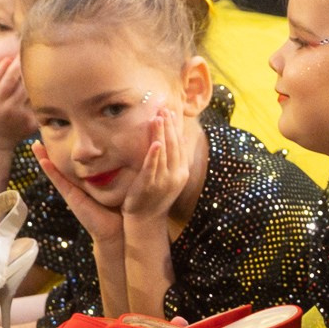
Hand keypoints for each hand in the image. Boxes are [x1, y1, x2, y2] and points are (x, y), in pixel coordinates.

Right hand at [34, 142, 123, 242]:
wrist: (117, 229)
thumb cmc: (121, 207)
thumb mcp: (119, 184)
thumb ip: (120, 170)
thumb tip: (129, 151)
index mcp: (88, 181)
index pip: (77, 161)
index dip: (69, 149)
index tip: (64, 131)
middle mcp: (77, 185)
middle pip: (62, 164)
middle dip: (51, 151)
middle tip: (41, 134)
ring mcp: (72, 191)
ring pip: (55, 171)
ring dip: (44, 158)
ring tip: (35, 144)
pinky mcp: (71, 198)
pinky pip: (59, 181)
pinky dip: (50, 171)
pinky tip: (43, 160)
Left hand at [122, 106, 190, 223]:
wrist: (146, 219)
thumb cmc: (155, 196)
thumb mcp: (168, 176)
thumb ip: (173, 158)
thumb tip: (179, 138)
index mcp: (182, 171)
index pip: (180, 144)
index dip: (176, 127)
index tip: (171, 111)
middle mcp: (176, 175)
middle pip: (174, 145)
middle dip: (169, 126)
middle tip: (164, 108)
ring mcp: (164, 181)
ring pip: (164, 153)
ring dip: (162, 134)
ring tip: (158, 117)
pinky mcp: (150, 186)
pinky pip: (153, 168)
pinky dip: (154, 155)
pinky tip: (155, 143)